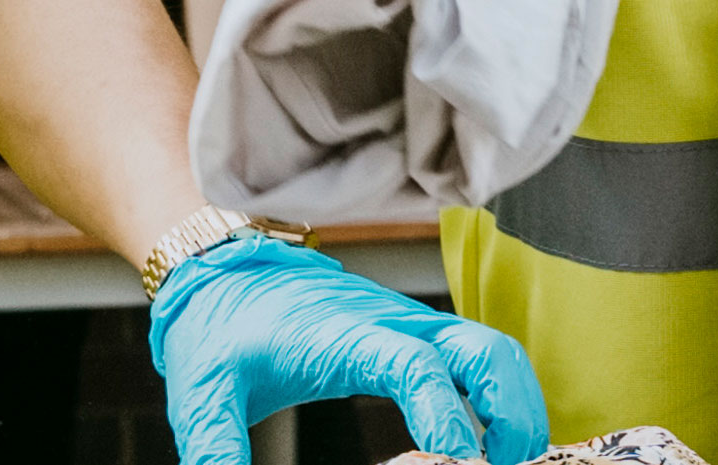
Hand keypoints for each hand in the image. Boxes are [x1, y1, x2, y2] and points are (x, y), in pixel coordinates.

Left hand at [147, 236, 545, 464]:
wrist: (221, 271)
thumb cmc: (217, 328)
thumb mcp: (202, 390)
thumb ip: (212, 443)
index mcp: (344, 334)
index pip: (414, 363)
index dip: (445, 409)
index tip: (461, 458)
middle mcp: (390, 323)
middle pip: (481, 347)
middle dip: (512, 406)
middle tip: (512, 461)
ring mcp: (408, 326)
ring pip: (490, 348)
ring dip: (515, 398)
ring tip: (511, 455)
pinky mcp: (411, 335)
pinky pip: (474, 355)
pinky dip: (499, 390)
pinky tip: (492, 436)